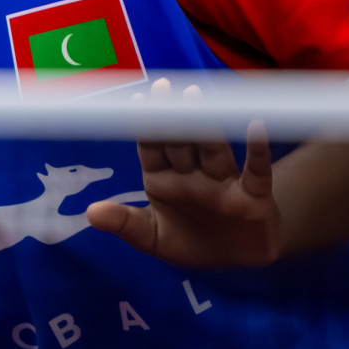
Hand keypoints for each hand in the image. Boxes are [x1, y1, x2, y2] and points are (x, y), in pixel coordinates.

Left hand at [86, 77, 280, 266]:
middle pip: (180, 142)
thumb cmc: (190, 241)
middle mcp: (192, 175)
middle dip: (171, 116)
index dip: (143, 126)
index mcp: (163, 179)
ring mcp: (223, 182)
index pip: (151, 147)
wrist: (237, 260)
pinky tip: (255, 126)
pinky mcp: (253, 196)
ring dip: (205, 126)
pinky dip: (257, 150)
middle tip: (164, 88)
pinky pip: (256, 170)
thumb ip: (124, 224)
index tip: (134, 100)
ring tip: (198, 97)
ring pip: (212, 150)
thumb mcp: (152, 238)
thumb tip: (91, 213)